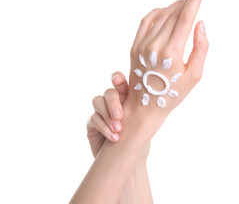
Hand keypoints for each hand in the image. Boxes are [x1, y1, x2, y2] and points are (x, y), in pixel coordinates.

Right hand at [86, 72, 151, 203]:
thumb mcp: (144, 122)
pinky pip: (94, 119)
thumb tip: (146, 95)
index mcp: (127, 97)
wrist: (130, 161)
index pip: (120, 83)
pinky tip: (114, 137)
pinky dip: (104, 127)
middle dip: (113, 102)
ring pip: (98, 101)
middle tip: (119, 116)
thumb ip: (140, 108)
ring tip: (119, 129)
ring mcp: (101, 112)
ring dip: (108, 115)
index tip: (117, 80)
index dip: (117, 78)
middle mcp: (113, 102)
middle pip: (109, 92)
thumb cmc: (140, 139)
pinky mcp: (92, 123)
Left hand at [125, 0, 208, 129]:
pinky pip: (146, 22)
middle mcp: (155, 45)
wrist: (145, 106)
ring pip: (161, 16)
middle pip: (174, 14)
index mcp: (171, 52)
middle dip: (187, 1)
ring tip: (185, 3)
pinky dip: (157, 12)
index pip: (186, 17)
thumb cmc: (172, 94)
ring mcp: (142, 45)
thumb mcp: (194, 76)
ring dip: (174, 6)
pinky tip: (165, 11)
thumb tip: (200, 23)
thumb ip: (200, 48)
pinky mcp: (135, 47)